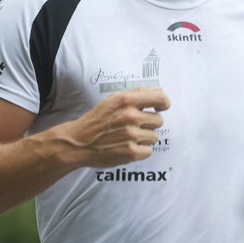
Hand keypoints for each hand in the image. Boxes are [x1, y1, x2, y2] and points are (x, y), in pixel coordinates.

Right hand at [53, 87, 170, 167]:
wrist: (79, 142)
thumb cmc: (97, 119)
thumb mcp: (113, 99)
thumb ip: (137, 93)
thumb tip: (159, 90)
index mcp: (127, 100)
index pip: (161, 98)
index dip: (164, 103)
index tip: (160, 108)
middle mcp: (130, 117)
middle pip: (159, 121)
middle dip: (149, 124)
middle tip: (134, 126)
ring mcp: (131, 135)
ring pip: (154, 137)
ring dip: (144, 138)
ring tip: (128, 137)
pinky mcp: (131, 152)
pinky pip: (148, 151)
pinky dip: (140, 151)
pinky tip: (127, 146)